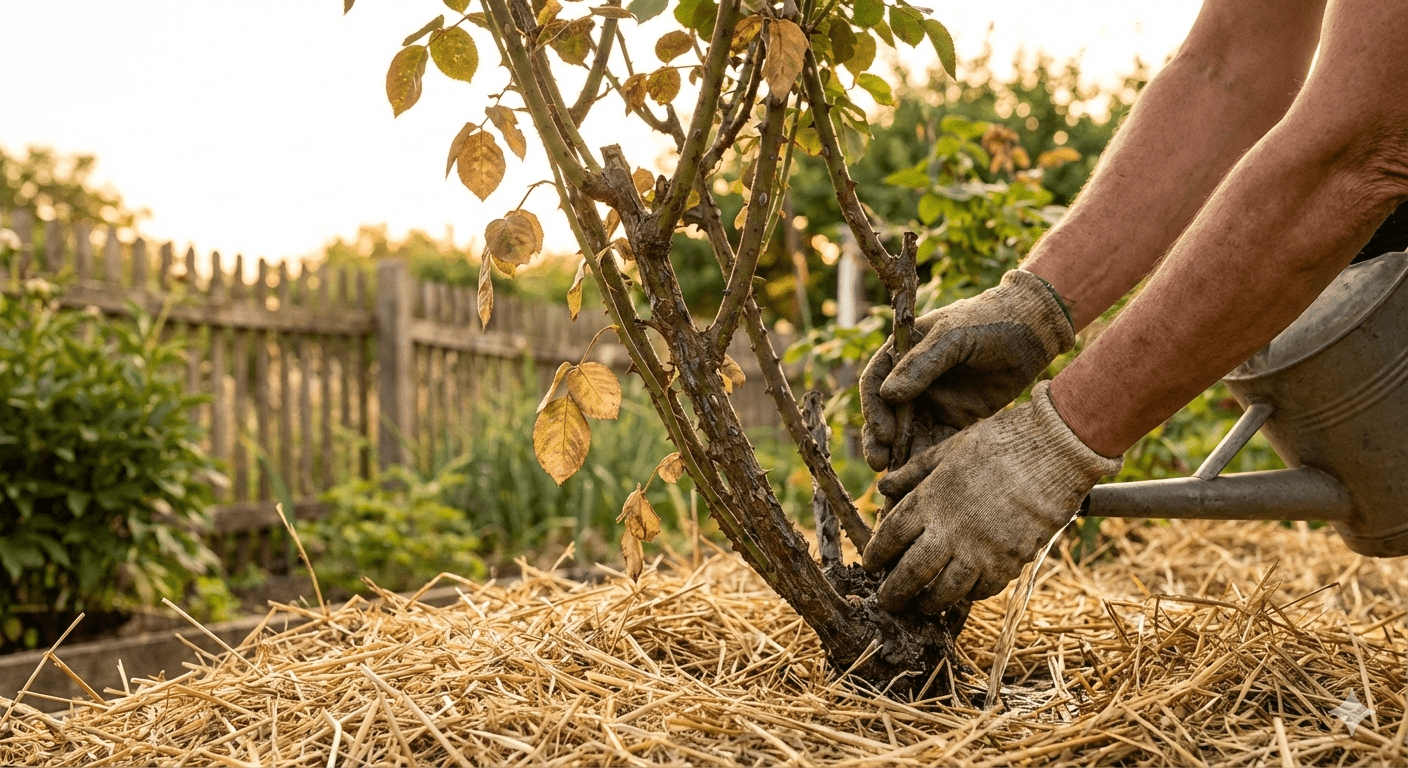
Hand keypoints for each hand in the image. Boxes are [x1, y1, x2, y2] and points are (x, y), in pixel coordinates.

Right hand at [860, 269, 1074, 471]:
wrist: (1034, 329)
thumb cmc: (989, 320)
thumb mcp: (953, 336)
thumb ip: (921, 364)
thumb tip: (888, 395)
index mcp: (904, 353)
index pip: (876, 382)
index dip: (874, 409)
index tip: (883, 433)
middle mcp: (914, 380)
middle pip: (888, 414)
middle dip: (881, 441)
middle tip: (879, 464)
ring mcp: (936, 401)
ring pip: (911, 433)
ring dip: (902, 455)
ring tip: (897, 479)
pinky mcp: (958, 418)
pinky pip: (939, 442)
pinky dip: (931, 459)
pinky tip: (926, 477)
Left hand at [861, 381, 1121, 612]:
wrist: (1054, 451)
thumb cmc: (1000, 442)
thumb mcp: (949, 449)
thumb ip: (914, 472)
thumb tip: (883, 487)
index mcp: (930, 499)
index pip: (890, 536)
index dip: (877, 554)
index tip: (870, 564)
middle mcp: (949, 531)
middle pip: (910, 573)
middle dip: (894, 592)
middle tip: (885, 602)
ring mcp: (980, 551)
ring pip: (944, 591)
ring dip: (929, 602)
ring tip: (921, 606)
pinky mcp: (1009, 562)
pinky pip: (982, 590)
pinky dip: (968, 595)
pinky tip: (962, 594)